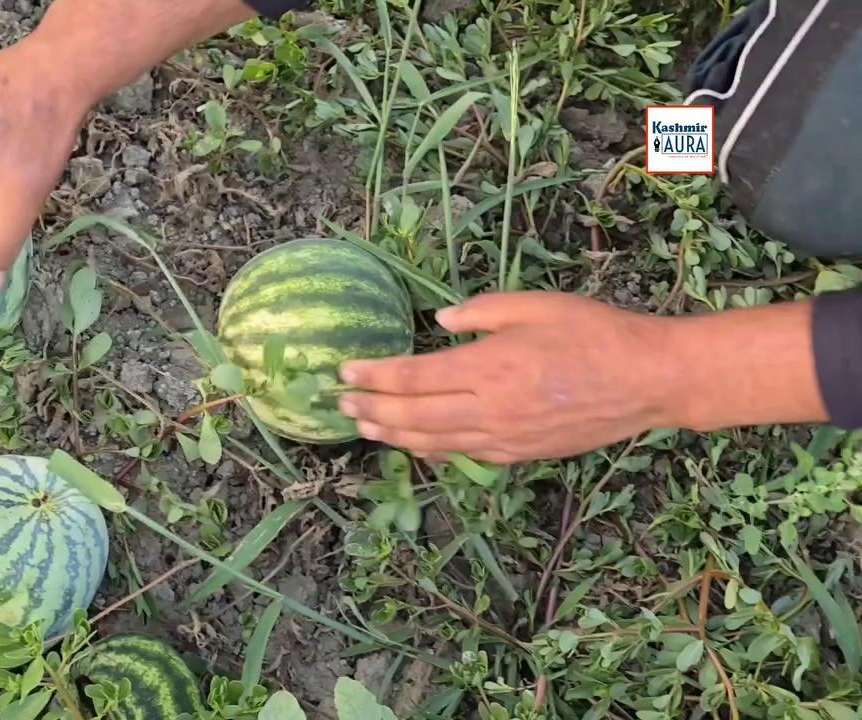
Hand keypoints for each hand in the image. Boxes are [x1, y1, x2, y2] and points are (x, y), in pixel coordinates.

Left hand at [337, 292, 680, 463]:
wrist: (646, 381)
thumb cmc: (592, 332)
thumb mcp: (533, 306)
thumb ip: (479, 313)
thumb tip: (439, 323)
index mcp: (489, 368)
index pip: (414, 377)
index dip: (374, 376)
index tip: (345, 372)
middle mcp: (490, 410)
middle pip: (413, 416)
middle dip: (372, 410)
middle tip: (342, 405)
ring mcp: (504, 438)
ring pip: (433, 443)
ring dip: (393, 435)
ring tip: (364, 427)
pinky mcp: (519, 454)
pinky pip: (463, 455)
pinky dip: (431, 450)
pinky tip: (414, 443)